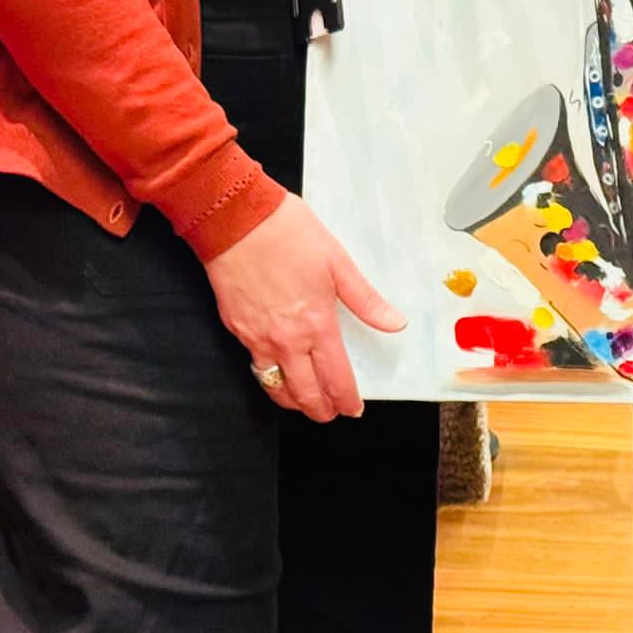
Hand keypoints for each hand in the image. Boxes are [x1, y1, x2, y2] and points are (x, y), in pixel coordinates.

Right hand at [202, 194, 405, 422]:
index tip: (353, 408)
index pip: (336, 379)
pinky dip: (269, 377)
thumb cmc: (287, 233)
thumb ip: (366, 300)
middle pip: (305, 395)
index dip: (347, 400)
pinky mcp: (237, 329)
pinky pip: (255, 366)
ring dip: (293, 402)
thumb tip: (395, 323)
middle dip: (321, 411)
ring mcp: (258, 338)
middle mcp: (287, 341)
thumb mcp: (337, 262)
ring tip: (305, 401)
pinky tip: (277, 371)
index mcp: (317, 325)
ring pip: (276, 388)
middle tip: (331, 412)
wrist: (237, 220)